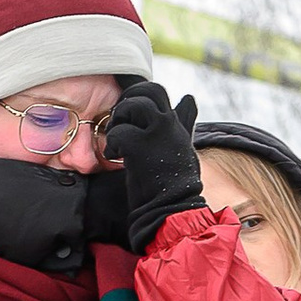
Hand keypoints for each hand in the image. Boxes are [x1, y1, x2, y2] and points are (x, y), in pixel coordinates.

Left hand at [103, 80, 204, 253]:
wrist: (173, 209)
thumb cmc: (176, 183)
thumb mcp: (183, 145)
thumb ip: (184, 122)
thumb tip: (188, 98)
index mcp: (177, 123)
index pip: (159, 93)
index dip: (141, 98)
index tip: (132, 115)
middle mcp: (169, 123)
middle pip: (148, 90)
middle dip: (128, 100)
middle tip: (120, 120)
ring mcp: (156, 132)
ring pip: (131, 106)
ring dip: (118, 121)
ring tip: (117, 141)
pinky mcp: (140, 146)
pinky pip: (118, 132)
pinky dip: (112, 145)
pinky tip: (115, 157)